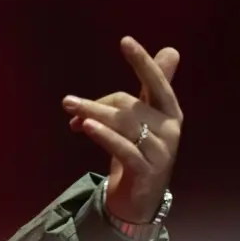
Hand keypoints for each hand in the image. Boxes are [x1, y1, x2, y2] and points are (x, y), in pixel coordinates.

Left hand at [62, 36, 183, 222]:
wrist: (140, 199)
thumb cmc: (140, 152)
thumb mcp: (146, 119)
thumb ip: (150, 89)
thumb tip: (171, 50)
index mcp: (171, 112)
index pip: (157, 82)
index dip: (142, 62)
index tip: (125, 41)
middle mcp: (170, 130)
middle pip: (129, 106)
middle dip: (97, 103)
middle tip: (68, 103)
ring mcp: (161, 152)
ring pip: (124, 125)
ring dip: (94, 116)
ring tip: (71, 112)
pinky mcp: (147, 171)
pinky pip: (123, 149)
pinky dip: (104, 136)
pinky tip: (85, 128)